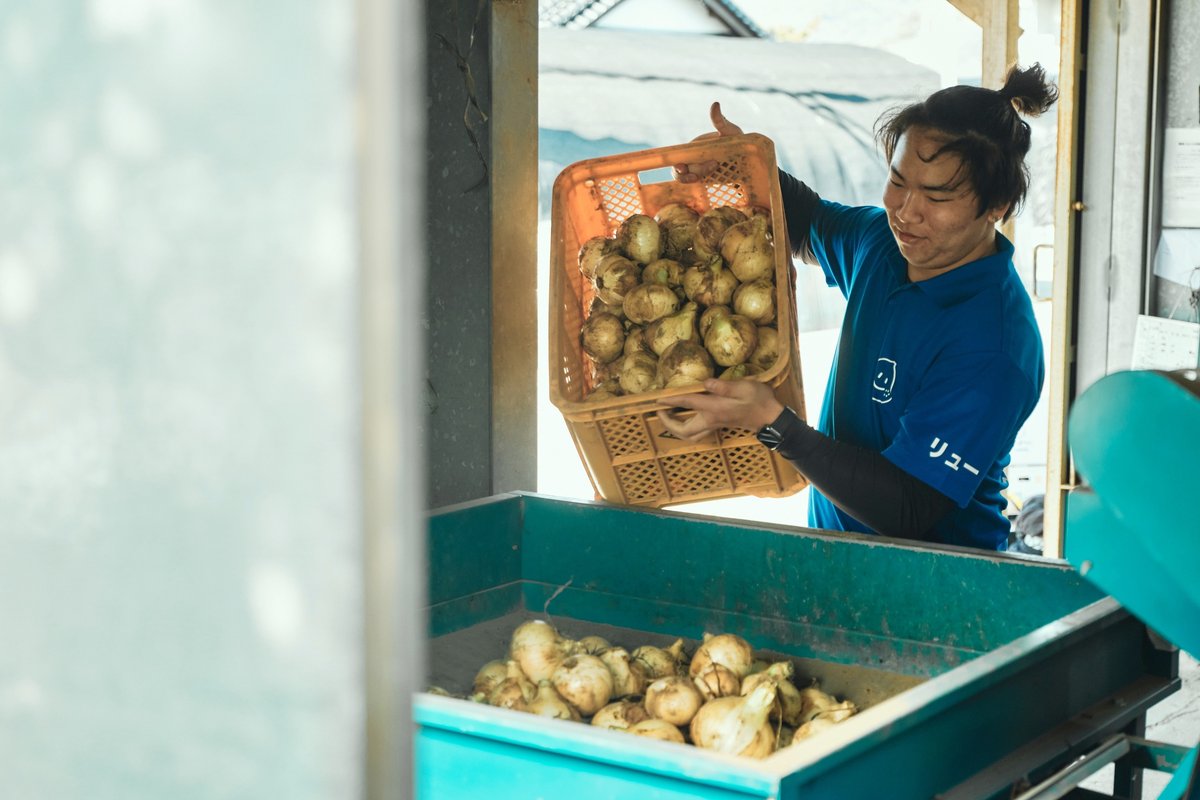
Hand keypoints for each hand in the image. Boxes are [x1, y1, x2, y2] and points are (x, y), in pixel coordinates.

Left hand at [656, 378, 783, 441]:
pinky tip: (685, 417)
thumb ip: (723, 386)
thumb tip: (705, 383)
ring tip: (668, 415)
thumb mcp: (744, 388)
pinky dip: (686, 427)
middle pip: (683, 430)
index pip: (687, 404)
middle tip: (660, 410)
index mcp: (715, 409)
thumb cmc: (759, 400)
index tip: (658, 398)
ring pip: (689, 435)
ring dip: (676, 428)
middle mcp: (711, 420)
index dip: (671, 400)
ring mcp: (715, 425)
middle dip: (668, 423)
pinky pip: (696, 432)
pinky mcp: (718, 425)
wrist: (771, 417)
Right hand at [673, 102, 744, 183]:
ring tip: (712, 172)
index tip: (683, 167)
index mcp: (695, 148)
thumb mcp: (730, 132)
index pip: (679, 157)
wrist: (748, 159)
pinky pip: (696, 184)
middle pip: (682, 170)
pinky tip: (710, 182)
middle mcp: (693, 160)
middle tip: (714, 165)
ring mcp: (699, 171)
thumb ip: (720, 121)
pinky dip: (699, 183)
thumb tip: (715, 104)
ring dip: (694, 177)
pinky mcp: (706, 180)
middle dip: (692, 171)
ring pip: (686, 178)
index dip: (677, 165)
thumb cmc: (738, 142)